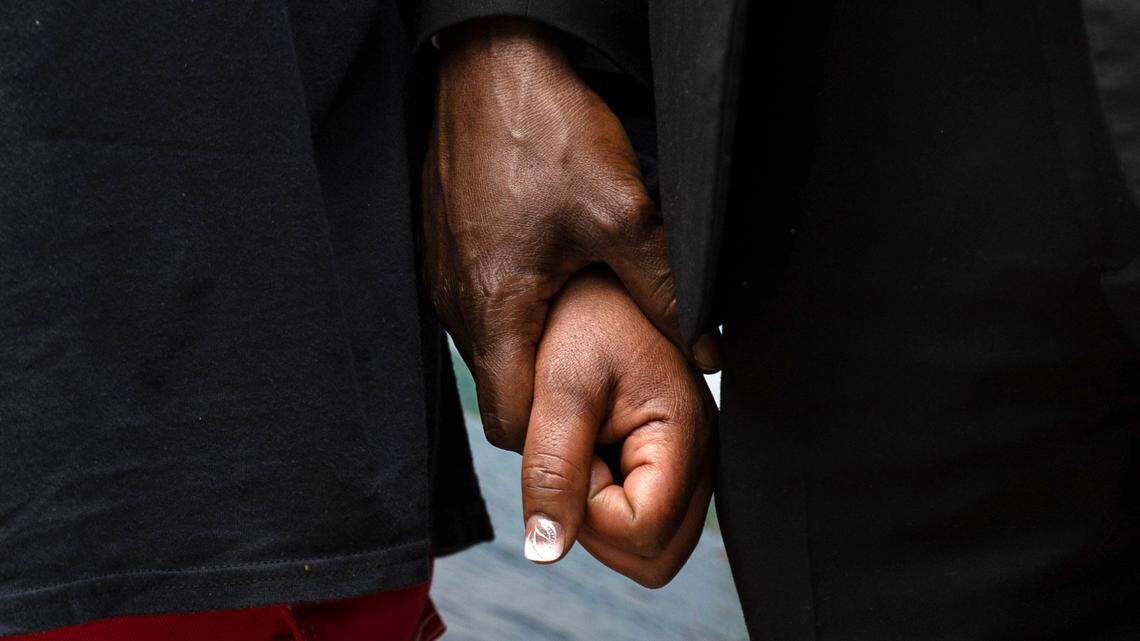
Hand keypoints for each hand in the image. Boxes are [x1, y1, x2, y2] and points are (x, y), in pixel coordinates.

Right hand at [422, 18, 714, 450]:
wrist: (491, 65)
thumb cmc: (549, 136)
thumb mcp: (624, 216)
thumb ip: (667, 291)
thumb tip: (708, 349)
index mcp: (494, 312)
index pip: (510, 423)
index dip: (553, 438)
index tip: (596, 427)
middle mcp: (456, 305)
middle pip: (499, 387)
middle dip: (548, 395)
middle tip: (601, 375)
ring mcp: (443, 278)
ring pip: (489, 347)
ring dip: (533, 349)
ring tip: (581, 324)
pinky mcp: (443, 250)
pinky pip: (476, 306)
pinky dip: (513, 312)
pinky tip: (549, 277)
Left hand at [519, 268, 715, 587]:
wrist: (596, 277)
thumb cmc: (581, 316)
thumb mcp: (558, 388)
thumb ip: (552, 471)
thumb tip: (544, 552)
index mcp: (685, 434)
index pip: (642, 531)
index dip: (589, 507)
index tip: (573, 446)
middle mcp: (702, 457)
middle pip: (654, 556)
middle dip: (597, 524)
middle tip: (576, 452)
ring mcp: (690, 464)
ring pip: (647, 548)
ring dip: (599, 515)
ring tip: (584, 445)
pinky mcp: (671, 462)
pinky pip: (641, 520)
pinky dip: (606, 503)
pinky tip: (593, 450)